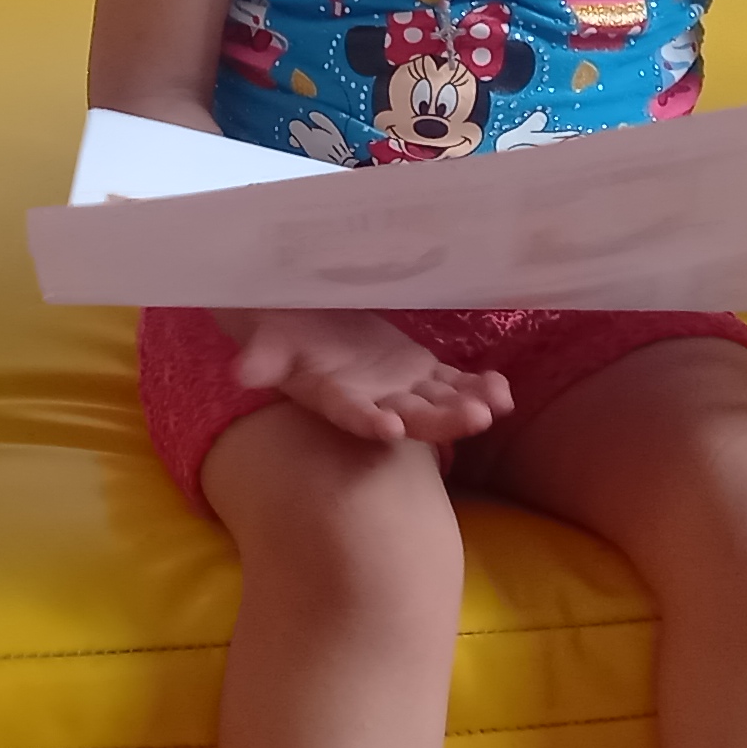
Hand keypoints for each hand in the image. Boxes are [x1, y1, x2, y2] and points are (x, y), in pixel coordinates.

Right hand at [224, 309, 510, 447]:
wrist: (302, 319)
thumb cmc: (279, 327)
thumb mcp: (267, 336)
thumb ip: (262, 356)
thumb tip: (244, 372)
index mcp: (332, 396)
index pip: (348, 413)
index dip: (367, 421)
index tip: (389, 428)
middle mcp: (371, 400)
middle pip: (409, 416)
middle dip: (441, 420)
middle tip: (473, 419)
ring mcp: (401, 388)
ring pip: (439, 403)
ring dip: (467, 406)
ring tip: (495, 406)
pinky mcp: (421, 371)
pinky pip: (453, 382)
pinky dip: (477, 386)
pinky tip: (502, 390)